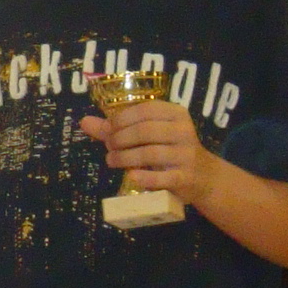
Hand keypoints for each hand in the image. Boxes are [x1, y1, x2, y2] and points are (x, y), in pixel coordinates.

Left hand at [79, 98, 215, 206]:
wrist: (203, 177)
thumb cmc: (169, 150)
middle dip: (120, 139)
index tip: (108, 129)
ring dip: (125, 158)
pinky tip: (131, 176)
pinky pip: (163, 177)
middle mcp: (184, 131)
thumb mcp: (149, 135)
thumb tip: (84, 121)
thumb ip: (117, 128)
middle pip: (144, 131)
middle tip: (109, 147)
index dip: (121, 119)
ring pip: (150, 153)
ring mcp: (186, 155)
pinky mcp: (186, 177)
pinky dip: (144, 177)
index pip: (145, 110)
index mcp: (175, 114)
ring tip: (112, 161)